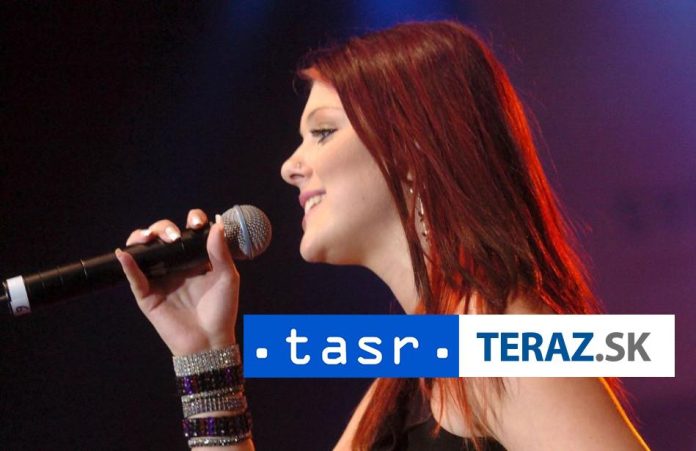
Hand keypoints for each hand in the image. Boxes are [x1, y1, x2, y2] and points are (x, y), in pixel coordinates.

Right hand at [115, 209, 239, 355]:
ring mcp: (160, 278)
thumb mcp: (227, 277)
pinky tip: (125, 254)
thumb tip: (218, 222)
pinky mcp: (147, 295)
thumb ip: (221, 251)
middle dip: (164, 228)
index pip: (189, 231)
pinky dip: (128, 265)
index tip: (197, 222)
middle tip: (174, 237)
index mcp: (196, 258)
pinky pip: (134, 278)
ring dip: (141, 238)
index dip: (191, 220)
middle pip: (163, 236)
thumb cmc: (222, 310)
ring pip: (143, 252)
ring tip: (149, 238)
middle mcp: (176, 265)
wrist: (210, 341)